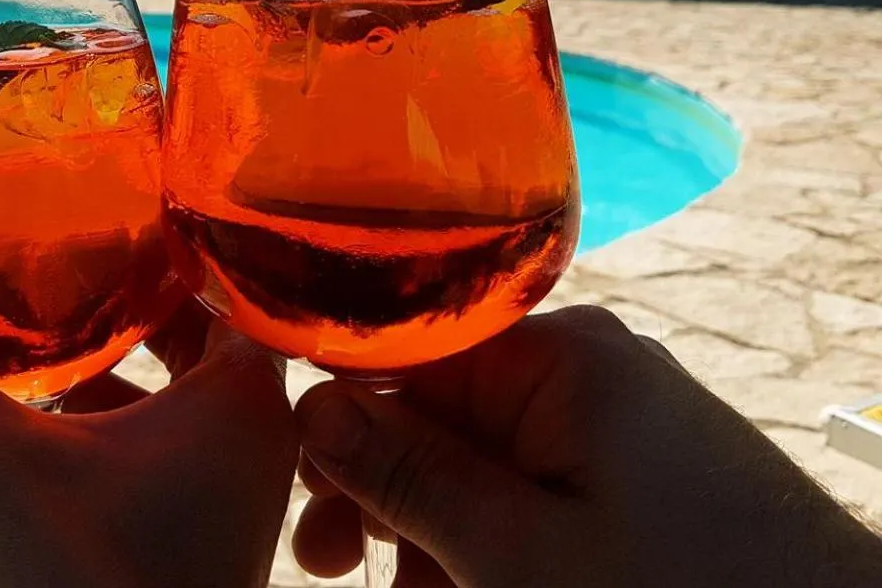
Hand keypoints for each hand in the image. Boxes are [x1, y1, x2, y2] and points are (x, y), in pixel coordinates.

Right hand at [0, 258, 296, 587]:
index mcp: (244, 404)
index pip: (233, 275)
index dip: (180, 225)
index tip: (122, 179)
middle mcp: (252, 443)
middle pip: (195, 324)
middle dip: (130, 283)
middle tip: (66, 226)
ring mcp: (222, 494)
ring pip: (172, 388)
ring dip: (112, 350)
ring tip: (40, 295)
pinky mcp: (185, 533)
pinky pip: (153, 440)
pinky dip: (103, 411)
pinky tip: (35, 397)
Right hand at [292, 305, 881, 587]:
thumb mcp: (518, 552)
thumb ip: (408, 475)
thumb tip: (309, 406)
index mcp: (557, 356)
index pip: (405, 346)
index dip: (333, 404)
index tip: (281, 468)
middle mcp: (581, 370)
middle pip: (434, 409)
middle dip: (373, 483)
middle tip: (320, 558)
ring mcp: (608, 423)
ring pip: (474, 460)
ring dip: (422, 528)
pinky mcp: (630, 474)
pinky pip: (526, 491)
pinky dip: (481, 540)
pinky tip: (455, 586)